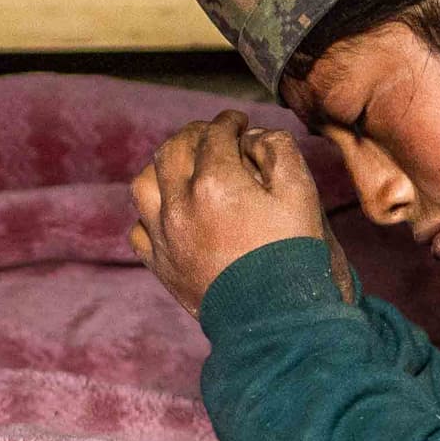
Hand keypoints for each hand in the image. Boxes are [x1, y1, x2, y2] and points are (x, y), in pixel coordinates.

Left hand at [129, 112, 331, 315]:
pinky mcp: (161, 266)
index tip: (238, 121)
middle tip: (210, 135)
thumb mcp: (301, 193)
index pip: (214, 134)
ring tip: (180, 167)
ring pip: (143, 184)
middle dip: (193, 135)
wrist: (276, 319)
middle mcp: (180, 204)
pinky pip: (138, 230)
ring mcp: (164, 237)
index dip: (229, 122)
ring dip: (161, 168)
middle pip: (172, 150)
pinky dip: (149, 214)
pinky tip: (168, 212)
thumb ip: (278, 151)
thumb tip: (253, 137)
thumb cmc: (292, 255)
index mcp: (215, 181)